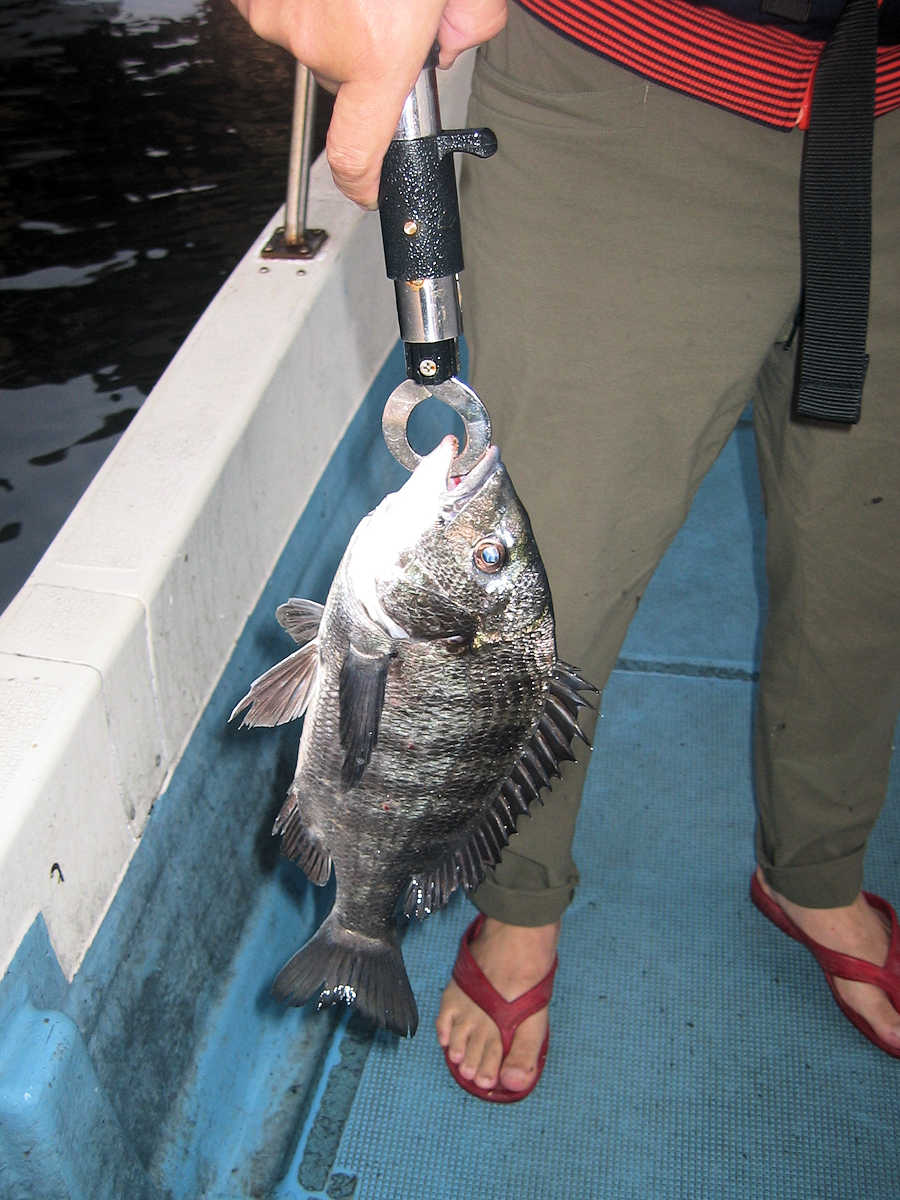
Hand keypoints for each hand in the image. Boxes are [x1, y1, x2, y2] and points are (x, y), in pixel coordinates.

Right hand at [232, 0, 507, 207]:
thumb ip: (470, 23)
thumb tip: (449, 45)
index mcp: (376, 54)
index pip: (357, 153)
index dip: (364, 181)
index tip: (372, 189)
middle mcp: (320, 42)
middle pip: (344, 79)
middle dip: (371, 52)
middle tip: (393, 3)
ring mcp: (277, 12)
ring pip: (311, 37)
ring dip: (336, 14)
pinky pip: (281, 5)